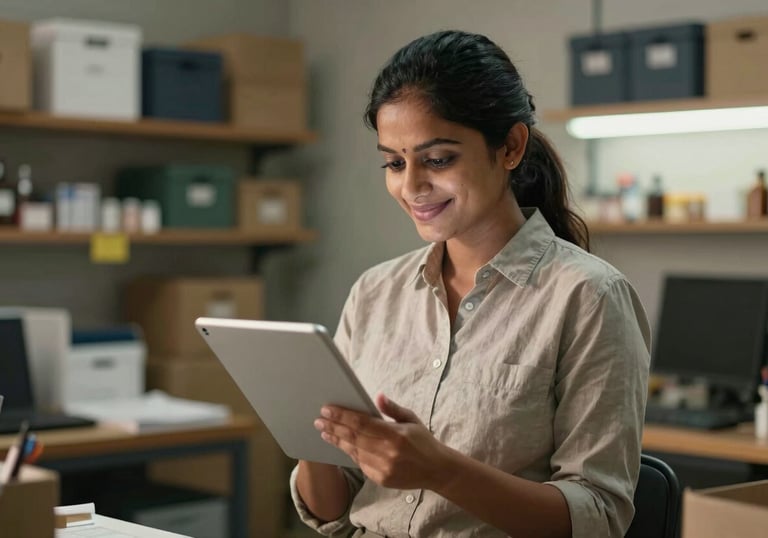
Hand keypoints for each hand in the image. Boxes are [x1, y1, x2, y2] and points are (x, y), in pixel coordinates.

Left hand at [314, 393, 453, 490]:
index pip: (361, 423)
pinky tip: (340, 444)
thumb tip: (378, 396)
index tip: (327, 409)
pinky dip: (348, 452)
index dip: (342, 416)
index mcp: (395, 435)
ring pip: (353, 451)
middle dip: (333, 427)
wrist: (437, 470)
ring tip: (324, 432)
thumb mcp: (411, 419)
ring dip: (337, 440)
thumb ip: (392, 408)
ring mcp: (383, 468)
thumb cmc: (423, 441)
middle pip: (353, 437)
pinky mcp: (381, 479)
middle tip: (319, 420)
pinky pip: (359, 463)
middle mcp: (388, 453)